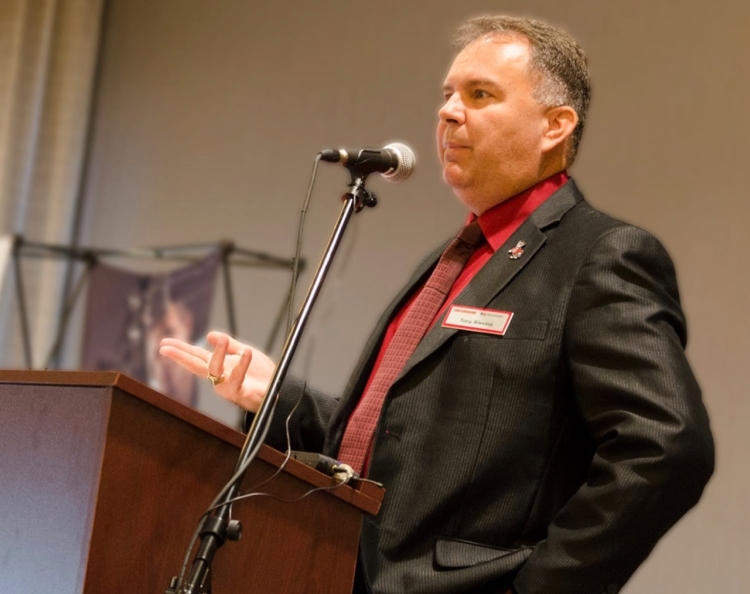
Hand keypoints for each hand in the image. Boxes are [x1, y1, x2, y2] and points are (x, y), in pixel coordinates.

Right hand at [159, 331, 275, 411]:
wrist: (279, 389)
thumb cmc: (261, 375)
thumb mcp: (244, 353)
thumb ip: (229, 345)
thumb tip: (209, 335)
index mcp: (219, 367)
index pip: (196, 356)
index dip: (180, 350)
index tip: (163, 344)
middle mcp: (219, 377)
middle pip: (196, 365)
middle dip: (180, 356)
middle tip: (165, 348)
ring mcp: (228, 386)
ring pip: (216, 371)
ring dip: (219, 354)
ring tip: (222, 338)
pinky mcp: (240, 393)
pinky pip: (238, 378)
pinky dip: (242, 364)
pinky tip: (247, 352)